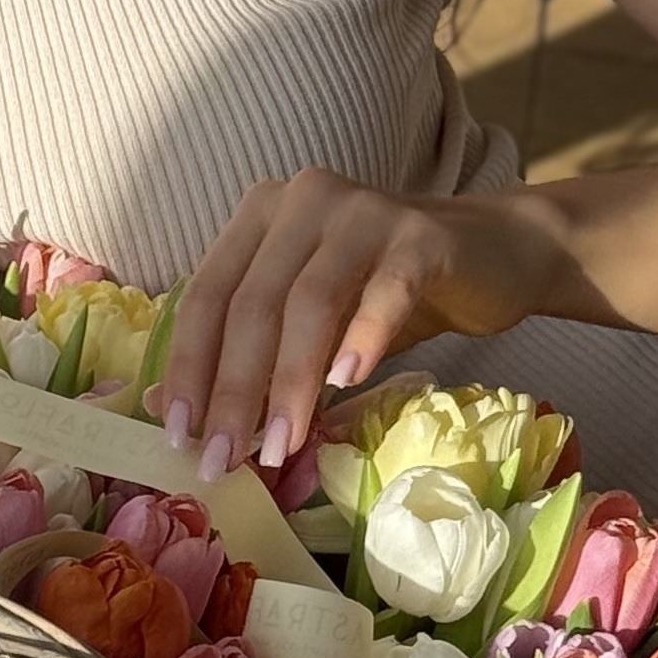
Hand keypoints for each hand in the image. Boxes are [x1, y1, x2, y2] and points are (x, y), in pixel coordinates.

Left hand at [153, 172, 581, 482]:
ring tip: (282, 446)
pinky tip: (347, 383)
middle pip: (253, 303)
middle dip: (234, 390)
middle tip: (225, 458)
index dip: (188, 368)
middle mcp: (303, 199)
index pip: (206, 295)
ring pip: (310, 301)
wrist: (492, 258)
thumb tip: (165, 413)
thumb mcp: (306, 329)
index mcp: (259, 217)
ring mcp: (363, 210)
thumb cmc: (383, 298)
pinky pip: (383, 291)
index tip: (180, 437)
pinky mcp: (422, 235)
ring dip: (290, 382)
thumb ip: (243, 358)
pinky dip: (361, 338)